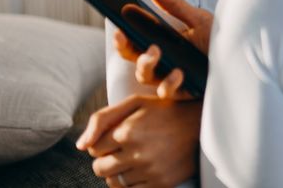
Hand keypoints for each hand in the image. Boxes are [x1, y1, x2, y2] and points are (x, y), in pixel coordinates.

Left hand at [76, 93, 202, 187]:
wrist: (202, 124)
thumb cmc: (164, 110)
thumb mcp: (134, 103)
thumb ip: (102, 119)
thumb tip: (80, 146)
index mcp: (127, 130)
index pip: (93, 149)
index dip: (102, 143)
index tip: (116, 137)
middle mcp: (137, 152)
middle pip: (100, 169)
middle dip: (106, 160)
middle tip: (122, 150)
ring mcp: (150, 170)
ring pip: (114, 183)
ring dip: (119, 172)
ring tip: (134, 158)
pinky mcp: (161, 184)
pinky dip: (133, 183)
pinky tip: (143, 169)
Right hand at [114, 0, 213, 98]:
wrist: (244, 59)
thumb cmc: (219, 39)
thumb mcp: (197, 18)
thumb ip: (173, 4)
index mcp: (162, 42)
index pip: (134, 40)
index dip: (122, 35)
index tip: (117, 25)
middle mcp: (163, 61)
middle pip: (133, 58)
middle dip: (125, 48)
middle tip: (124, 35)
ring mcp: (171, 77)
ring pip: (145, 76)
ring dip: (145, 63)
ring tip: (156, 51)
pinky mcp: (184, 92)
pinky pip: (168, 91)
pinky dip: (169, 82)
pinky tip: (178, 72)